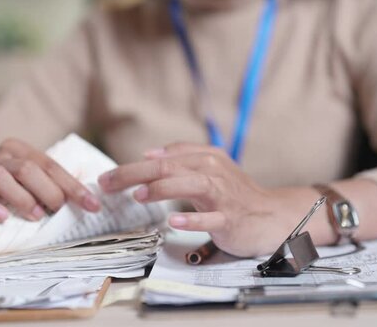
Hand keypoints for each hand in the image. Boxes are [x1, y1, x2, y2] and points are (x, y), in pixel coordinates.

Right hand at [0, 138, 100, 223]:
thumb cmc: (4, 189)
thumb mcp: (28, 181)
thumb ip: (51, 185)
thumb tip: (88, 200)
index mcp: (18, 150)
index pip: (51, 165)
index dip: (73, 186)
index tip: (93, 205)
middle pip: (27, 169)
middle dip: (49, 191)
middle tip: (59, 210)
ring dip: (22, 198)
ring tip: (36, 216)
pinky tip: (3, 218)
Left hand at [97, 142, 320, 256]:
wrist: (271, 215)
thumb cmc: (235, 193)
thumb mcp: (210, 168)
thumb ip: (182, 156)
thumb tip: (149, 153)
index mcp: (205, 158)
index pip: (162, 158)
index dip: (131, 167)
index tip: (106, 178)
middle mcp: (213, 171)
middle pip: (169, 167)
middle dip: (134, 174)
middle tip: (108, 184)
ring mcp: (223, 195)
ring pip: (190, 185)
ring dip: (162, 189)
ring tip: (138, 196)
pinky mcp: (231, 218)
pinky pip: (210, 218)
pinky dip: (192, 219)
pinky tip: (174, 222)